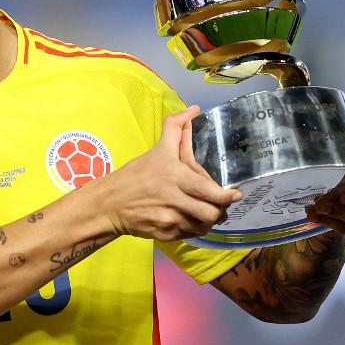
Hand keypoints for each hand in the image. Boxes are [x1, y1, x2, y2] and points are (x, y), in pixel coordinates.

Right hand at [95, 105, 241, 240]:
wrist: (110, 204)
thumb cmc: (136, 175)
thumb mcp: (157, 150)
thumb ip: (176, 128)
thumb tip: (194, 109)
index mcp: (174, 176)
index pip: (210, 191)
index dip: (227, 196)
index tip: (235, 194)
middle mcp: (173, 199)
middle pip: (211, 212)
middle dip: (221, 211)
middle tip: (222, 206)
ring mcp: (169, 219)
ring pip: (203, 226)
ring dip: (209, 221)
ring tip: (208, 213)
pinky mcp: (165, 235)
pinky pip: (190, 235)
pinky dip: (194, 229)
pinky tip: (190, 220)